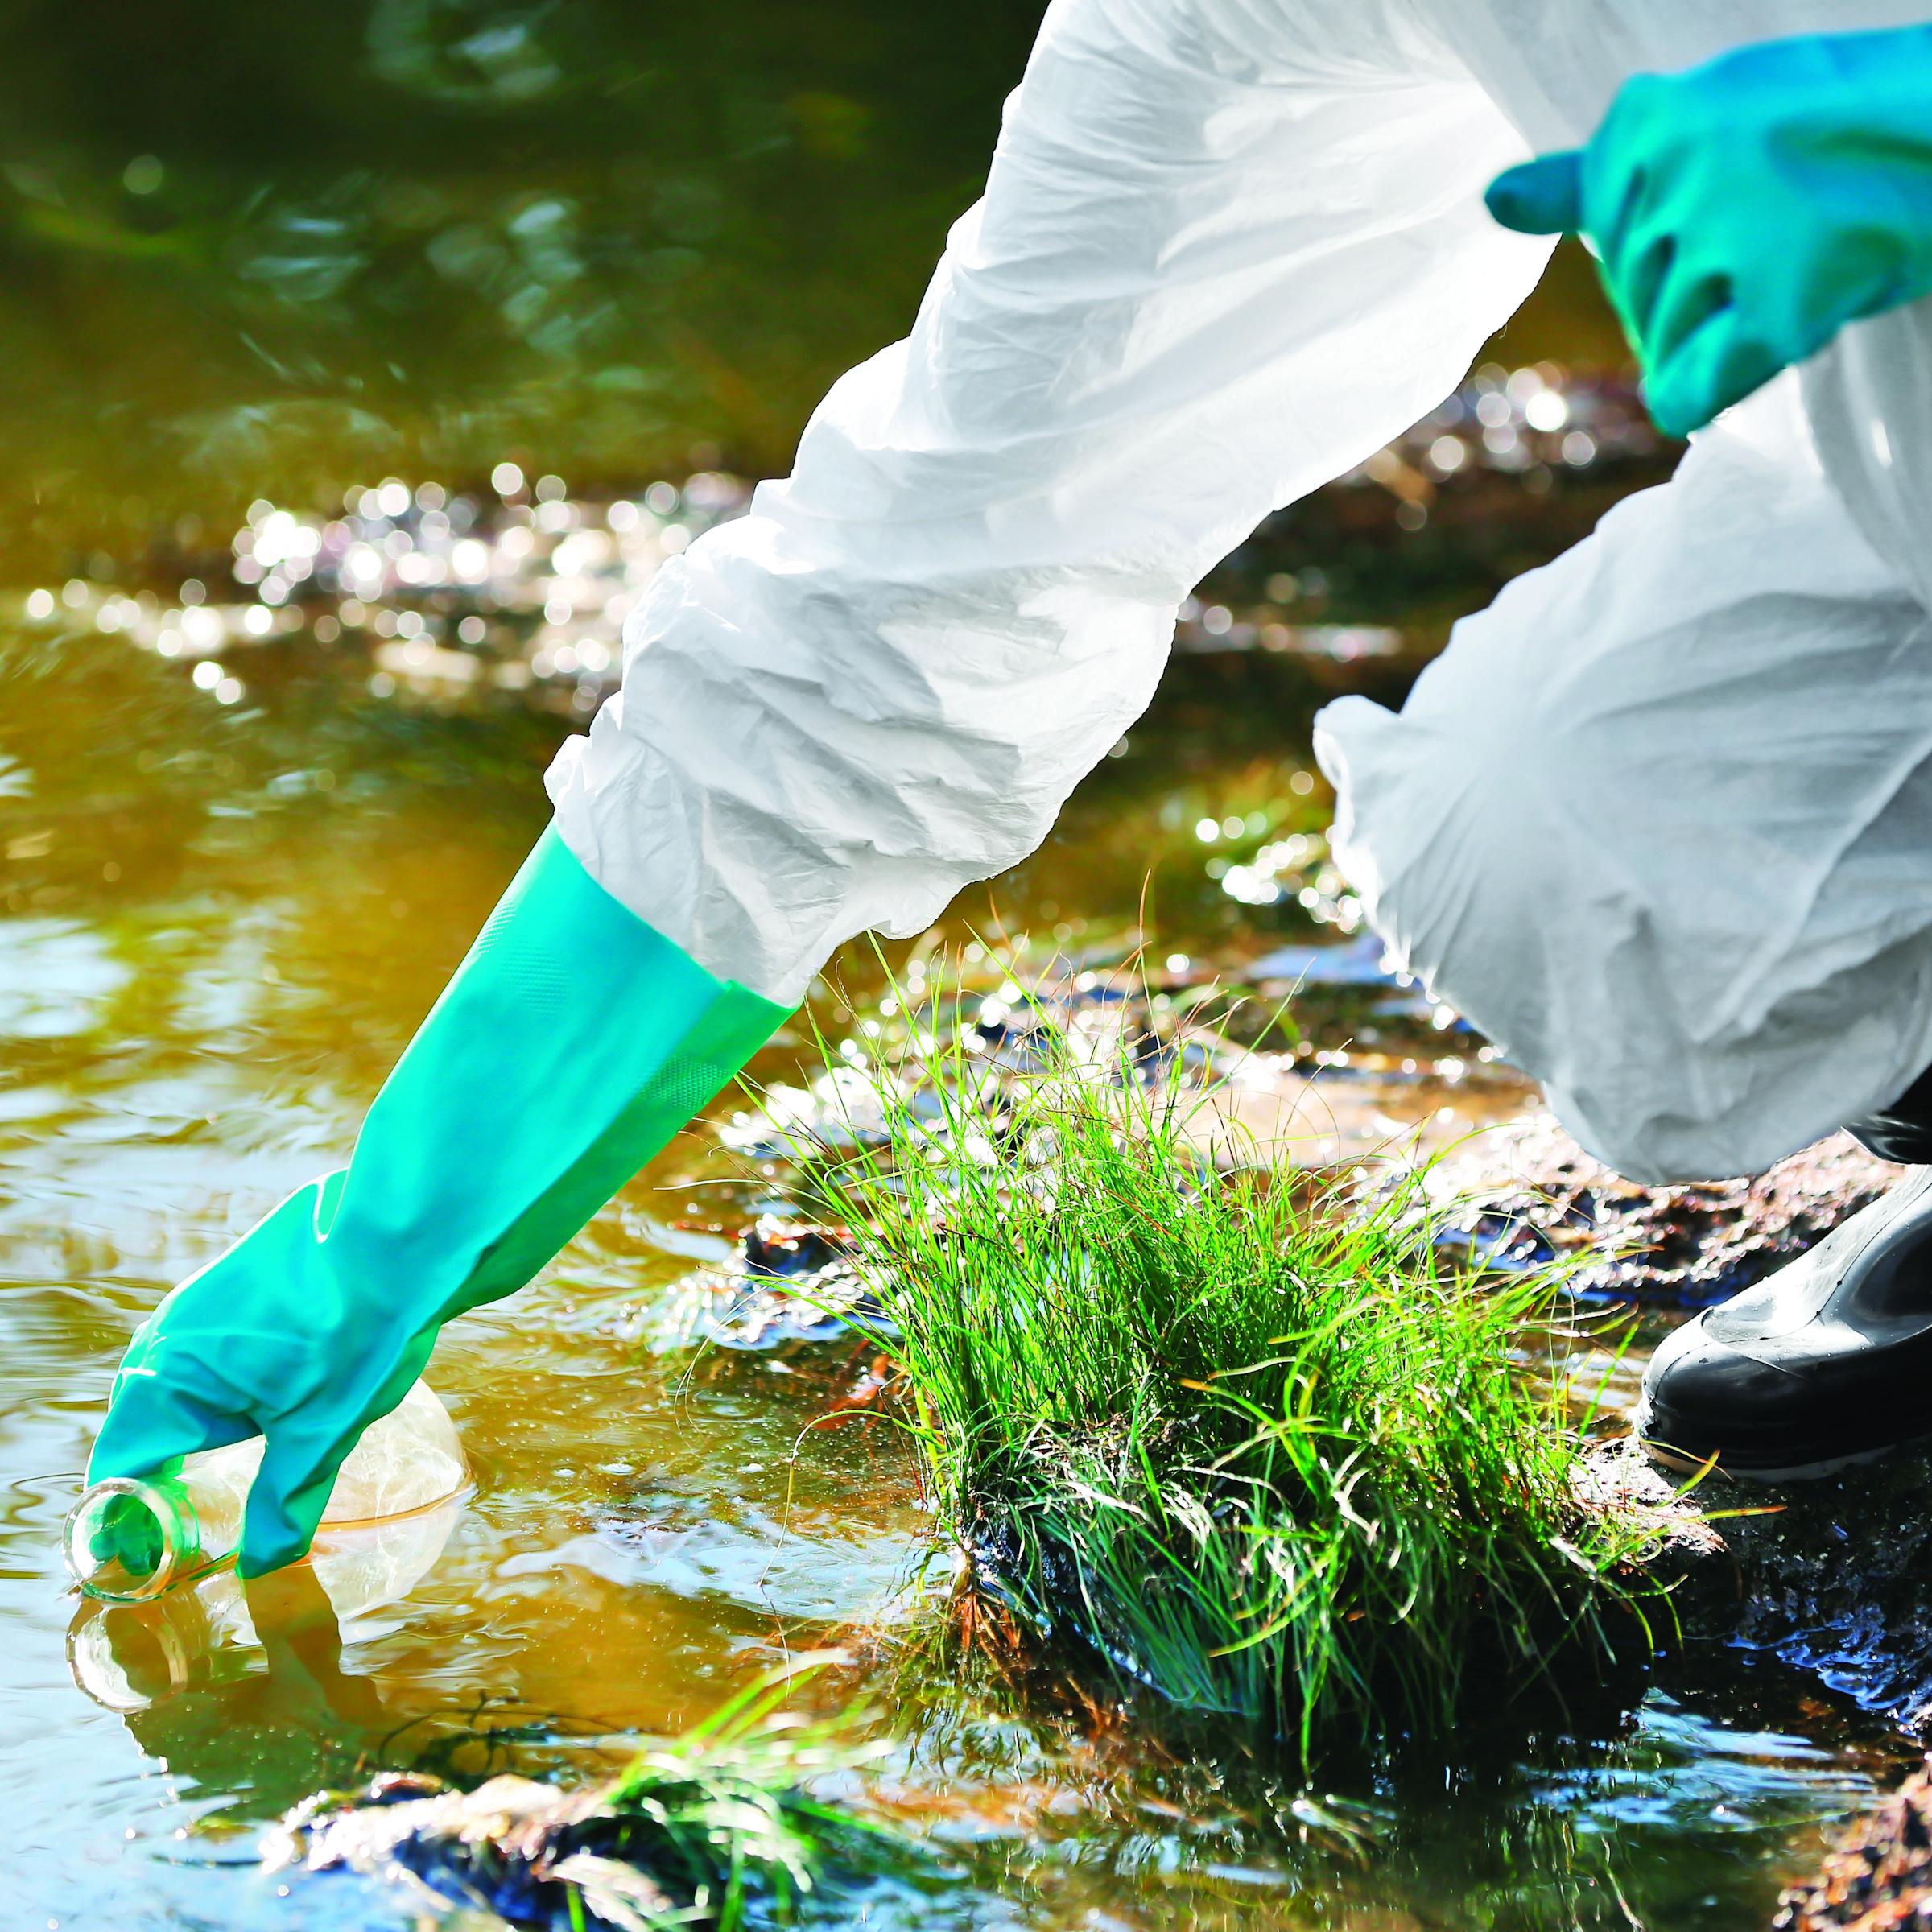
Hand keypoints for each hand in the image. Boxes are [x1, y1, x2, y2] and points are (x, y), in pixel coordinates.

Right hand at [88, 1176, 434, 1576]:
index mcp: (167, 1379)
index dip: (130, 1518)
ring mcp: (198, 1302)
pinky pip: (202, 1349)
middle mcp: (167, 1336)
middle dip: (158, 1477)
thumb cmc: (357, 1333)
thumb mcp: (321, 1434)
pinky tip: (253, 1406)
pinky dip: (215, 1389)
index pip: (120, 1466)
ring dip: (187, 1430)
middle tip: (183, 1528)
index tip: (150, 1559)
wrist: (404, 1236)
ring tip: (212, 1476)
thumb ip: (282, 1502)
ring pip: (172, 1384)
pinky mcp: (233, 1282)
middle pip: (140, 1425)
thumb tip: (262, 1565)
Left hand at [1486, 26, 1931, 435]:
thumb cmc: (1833, 128)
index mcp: (1647, 118)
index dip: (1679, 238)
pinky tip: (1771, 336)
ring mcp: (1730, 233)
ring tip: (1805, 257)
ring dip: (1727, 328)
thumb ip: (1594, 174)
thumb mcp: (1707, 121)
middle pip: (1634, 298)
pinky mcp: (1779, 300)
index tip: (1751, 193)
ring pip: (1662, 346)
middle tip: (1791, 228)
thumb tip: (1494, 201)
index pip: (1608, 239)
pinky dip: (1713, 388)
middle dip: (1702, 288)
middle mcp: (1678, 169)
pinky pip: (1689, 393)